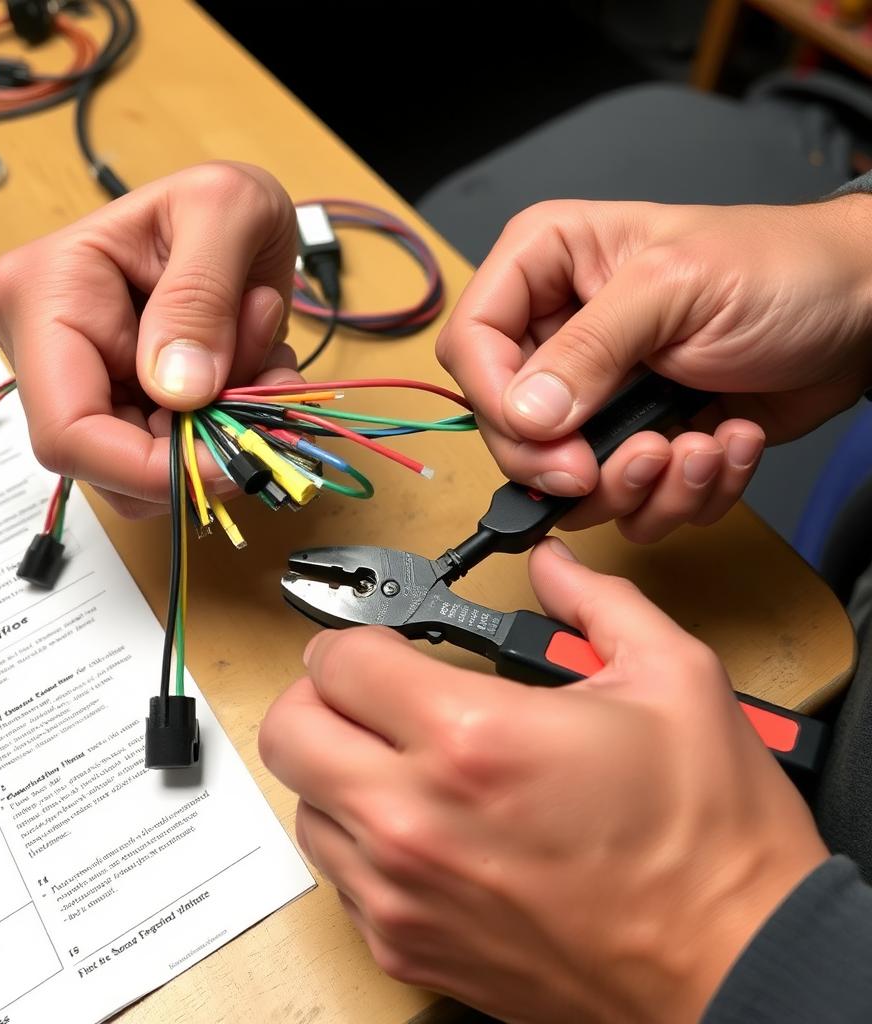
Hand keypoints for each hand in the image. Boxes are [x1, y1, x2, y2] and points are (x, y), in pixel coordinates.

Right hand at [0, 162, 300, 517]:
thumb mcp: (224, 211)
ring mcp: (87, 383)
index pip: (68, 431)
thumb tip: (179, 392)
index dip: (147, 469)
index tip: (229, 462)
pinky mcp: (128, 404)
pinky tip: (255, 371)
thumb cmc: (221, 201)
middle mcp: (47, 351)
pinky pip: (181, 453)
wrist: (238, 217)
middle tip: (265, 385)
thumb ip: (200, 297)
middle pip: (111, 466)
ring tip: (264, 359)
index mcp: (44, 297)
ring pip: (152, 470)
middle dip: (201, 446)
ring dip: (226, 433)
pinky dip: (232, 429)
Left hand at [259, 540, 828, 1023]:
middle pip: (289, 731)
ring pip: (304, 805)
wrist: (738, 971)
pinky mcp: (407, 950)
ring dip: (338, 767)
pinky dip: (361, 838)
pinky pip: (339, 874)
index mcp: (472, 738)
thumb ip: (595, 602)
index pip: (337, 661)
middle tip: (372, 691)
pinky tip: (425, 826)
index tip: (387, 642)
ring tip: (402, 758)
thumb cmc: (710, 841)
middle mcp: (415, 821)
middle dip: (321, 695)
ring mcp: (402, 894)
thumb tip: (553, 566)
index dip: (360, 636)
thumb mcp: (673, 680)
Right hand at [437, 196, 871, 540]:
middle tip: (638, 456)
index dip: (496, 401)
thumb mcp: (675, 289)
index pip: (471, 344)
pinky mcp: (633, 441)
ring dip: (640, 483)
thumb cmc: (779, 268)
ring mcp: (596, 395)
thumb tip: (525, 413)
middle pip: (508, 429)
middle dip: (574, 462)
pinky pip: (626, 500)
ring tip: (699, 444)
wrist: (859, 313)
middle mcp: (559, 334)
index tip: (549, 439)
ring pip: (566, 481)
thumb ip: (589, 348)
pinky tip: (723, 441)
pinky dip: (682, 492)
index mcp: (545, 268)